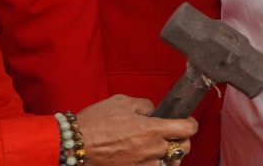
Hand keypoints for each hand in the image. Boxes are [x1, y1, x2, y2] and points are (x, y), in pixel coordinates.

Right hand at [76, 94, 196, 165]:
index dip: (190, 123)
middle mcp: (151, 149)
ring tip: (159, 150)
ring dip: (168, 157)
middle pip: (183, 148)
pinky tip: (147, 159)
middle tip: (173, 135)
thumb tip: (153, 110)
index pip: (187, 129)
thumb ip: (144, 105)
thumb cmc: (95, 122)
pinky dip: (153, 164)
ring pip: (169, 164)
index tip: (187, 121)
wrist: (72, 144)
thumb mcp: (122, 102)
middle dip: (182, 141)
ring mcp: (142, 165)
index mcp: (153, 129)